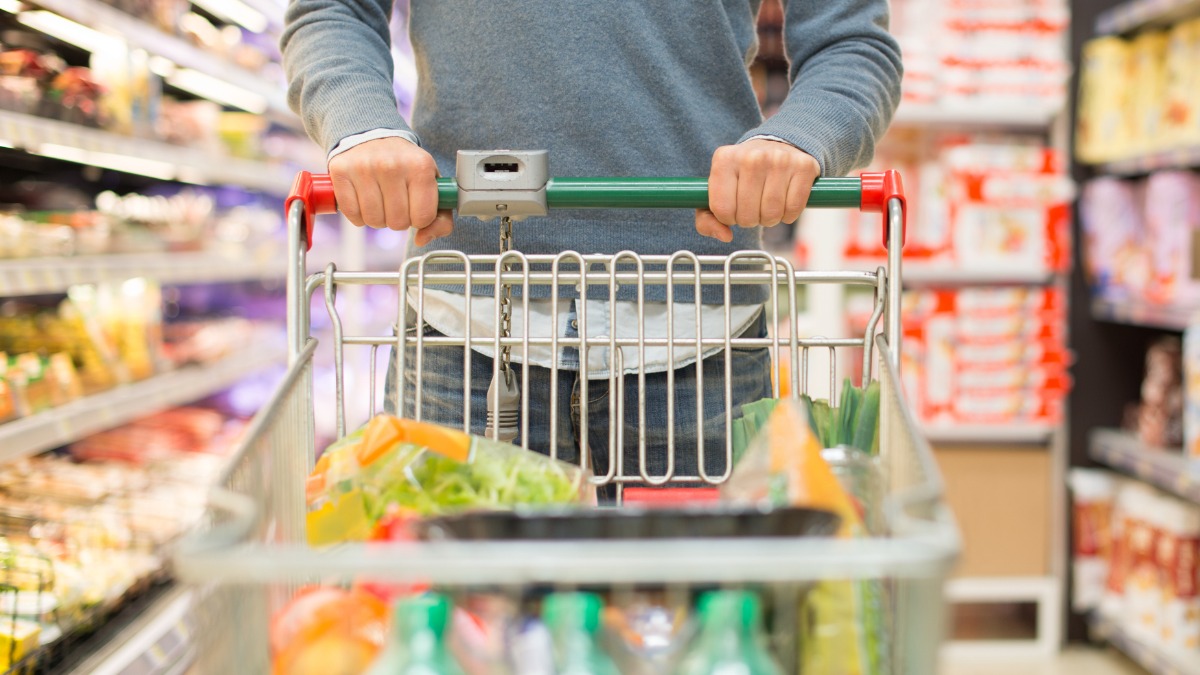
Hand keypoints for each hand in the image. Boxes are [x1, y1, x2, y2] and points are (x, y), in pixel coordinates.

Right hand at [327, 136, 453, 245]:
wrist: (373, 135)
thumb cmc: (406, 166)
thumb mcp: (431, 185)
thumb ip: (440, 219)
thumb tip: (421, 240)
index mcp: (420, 166)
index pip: (423, 218)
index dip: (419, 219)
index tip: (414, 206)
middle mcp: (392, 165)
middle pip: (397, 223)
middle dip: (398, 219)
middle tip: (395, 202)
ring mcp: (364, 167)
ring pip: (374, 221)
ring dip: (378, 218)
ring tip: (380, 201)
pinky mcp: (341, 171)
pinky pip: (352, 214)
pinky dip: (358, 215)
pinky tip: (363, 200)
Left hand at [696, 139, 820, 242]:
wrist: (777, 146)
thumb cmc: (743, 175)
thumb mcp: (717, 191)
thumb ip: (707, 219)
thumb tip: (724, 236)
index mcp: (724, 159)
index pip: (722, 209)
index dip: (728, 218)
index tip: (733, 210)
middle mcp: (752, 156)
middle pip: (747, 215)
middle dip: (749, 220)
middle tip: (752, 208)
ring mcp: (779, 160)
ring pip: (771, 214)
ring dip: (769, 219)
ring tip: (767, 205)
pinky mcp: (803, 167)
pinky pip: (793, 209)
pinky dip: (788, 215)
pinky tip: (784, 202)